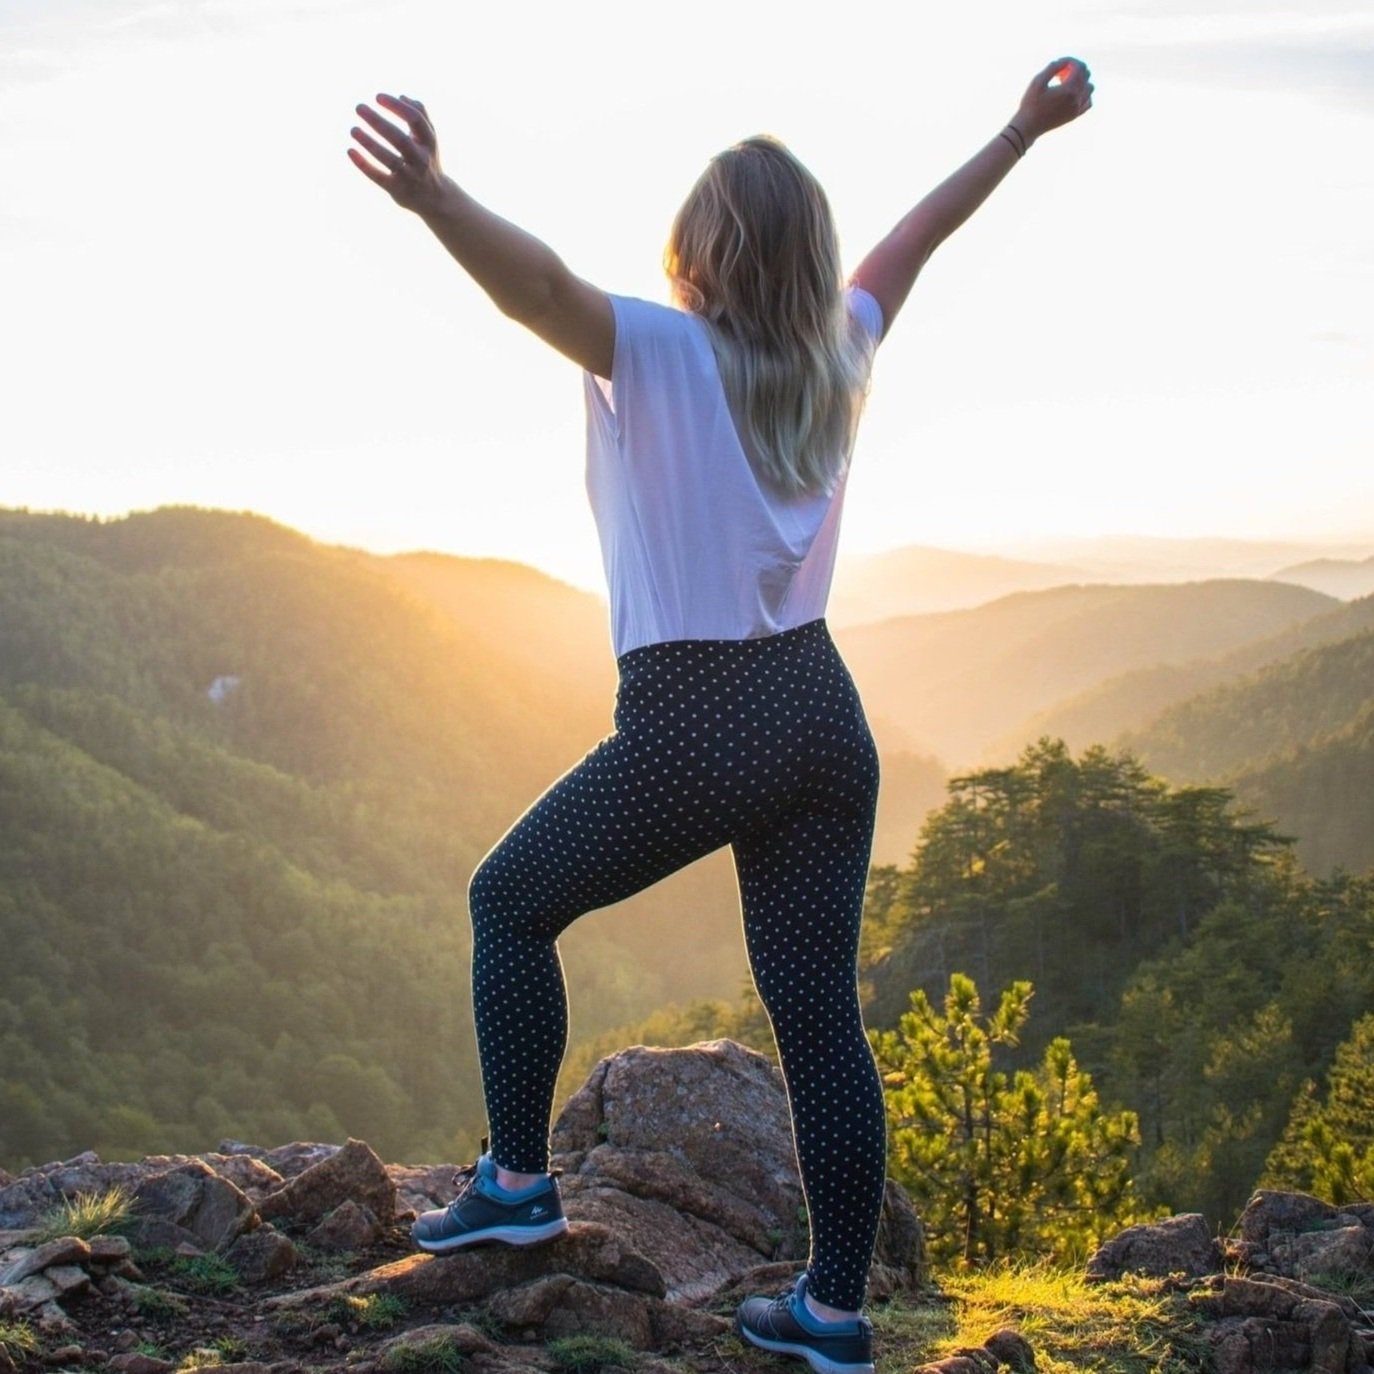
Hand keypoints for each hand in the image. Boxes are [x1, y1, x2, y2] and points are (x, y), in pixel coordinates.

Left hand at [348, 93, 446, 215]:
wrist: (435, 198)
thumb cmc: (427, 160)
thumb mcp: (429, 139)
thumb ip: (421, 115)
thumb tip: (401, 96)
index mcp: (429, 143)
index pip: (415, 119)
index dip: (397, 106)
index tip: (377, 97)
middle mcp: (421, 159)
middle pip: (400, 139)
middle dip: (378, 122)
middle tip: (358, 107)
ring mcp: (409, 176)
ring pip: (389, 159)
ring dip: (369, 143)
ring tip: (353, 129)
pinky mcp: (397, 189)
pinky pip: (379, 177)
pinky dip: (364, 165)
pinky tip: (350, 151)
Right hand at [1014, 57, 1093, 143]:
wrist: (1028, 127)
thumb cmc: (1030, 104)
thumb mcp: (1037, 81)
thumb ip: (1052, 68)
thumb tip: (1063, 61)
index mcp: (1069, 89)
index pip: (1079, 67)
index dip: (1070, 61)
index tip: (1059, 63)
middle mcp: (1076, 99)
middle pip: (1086, 75)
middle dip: (1074, 69)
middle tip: (1060, 73)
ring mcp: (1077, 109)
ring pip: (1090, 88)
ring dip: (1081, 81)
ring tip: (1066, 84)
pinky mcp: (1074, 116)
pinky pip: (1088, 102)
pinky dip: (1084, 94)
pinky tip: (1072, 94)